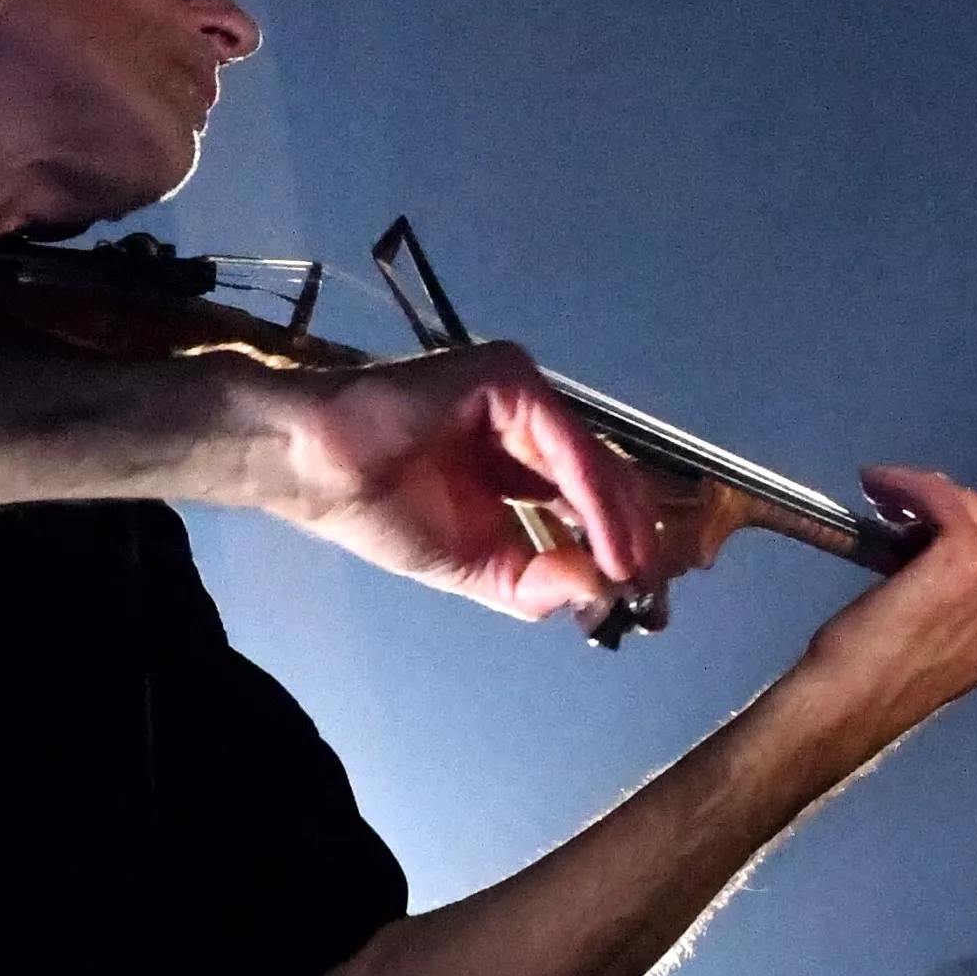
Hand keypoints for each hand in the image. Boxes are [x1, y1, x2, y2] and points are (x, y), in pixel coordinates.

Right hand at [264, 342, 661, 618]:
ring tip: (639, 574)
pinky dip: (596, 498)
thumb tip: (602, 589)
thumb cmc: (379, 509)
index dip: (621, 544)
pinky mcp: (511, 380)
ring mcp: (522, 398)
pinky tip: (610, 542)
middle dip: (636, 535)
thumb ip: (537, 580)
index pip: (587, 500)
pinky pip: (568, 445)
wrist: (319, 469)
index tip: (647, 595)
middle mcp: (527, 427)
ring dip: (625, 524)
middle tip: (658, 589)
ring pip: (595, 462)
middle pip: (604, 478)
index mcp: (516, 465)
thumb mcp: (477, 566)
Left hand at [803, 465, 976, 736]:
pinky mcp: (965, 560)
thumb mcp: (939, 642)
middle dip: (949, 507)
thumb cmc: (878, 678)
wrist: (851, 702)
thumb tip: (927, 546)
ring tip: (884, 499)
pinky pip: (944, 499)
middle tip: (897, 511)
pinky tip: (877, 485)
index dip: (968, 528)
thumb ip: (956, 604)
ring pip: (973, 507)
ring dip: (925, 492)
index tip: (920, 524)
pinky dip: (909, 483)